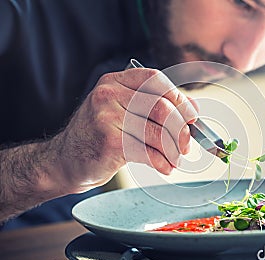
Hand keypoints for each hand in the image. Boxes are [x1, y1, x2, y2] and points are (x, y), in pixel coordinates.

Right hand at [52, 67, 197, 191]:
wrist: (65, 160)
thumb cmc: (99, 135)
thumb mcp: (121, 111)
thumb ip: (151, 106)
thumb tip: (191, 109)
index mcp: (114, 81)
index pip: (156, 79)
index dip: (179, 97)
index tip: (191, 115)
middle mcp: (109, 95)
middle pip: (162, 107)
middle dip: (181, 129)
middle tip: (186, 144)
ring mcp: (107, 118)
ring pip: (158, 132)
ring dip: (173, 150)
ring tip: (175, 159)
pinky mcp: (110, 143)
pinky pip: (148, 152)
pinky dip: (162, 162)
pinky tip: (164, 167)